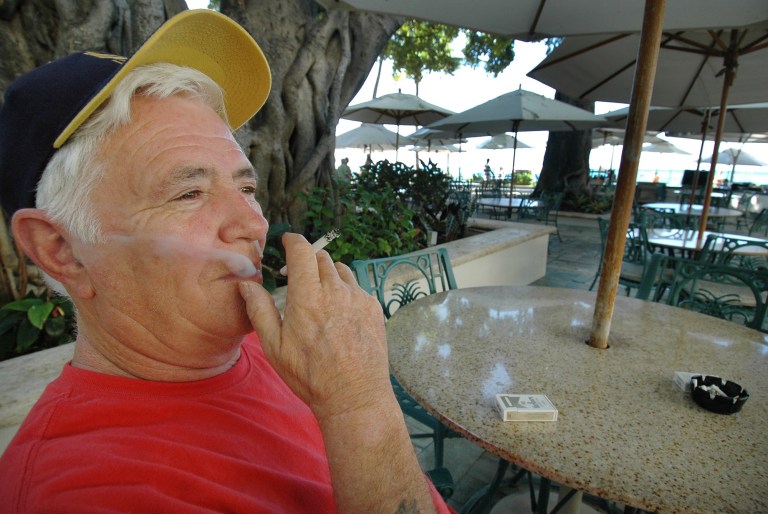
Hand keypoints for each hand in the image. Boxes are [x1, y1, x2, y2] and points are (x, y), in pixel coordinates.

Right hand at [239, 233, 390, 420]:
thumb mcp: (275, 347)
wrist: (354, 396)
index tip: (287, 241)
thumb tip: (246, 285)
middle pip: (322, 257)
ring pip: (341, 270)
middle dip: (308, 260)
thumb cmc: (311, 376)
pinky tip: (338, 312)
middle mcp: (336, 291)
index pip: (302, 251)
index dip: (293, 240)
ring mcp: (358, 298)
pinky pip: (357, 287)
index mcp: (308, 297)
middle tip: (298, 277)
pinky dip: (345, 290)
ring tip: (319, 295)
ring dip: (327, 274)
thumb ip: (259, 310)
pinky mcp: (373, 308)